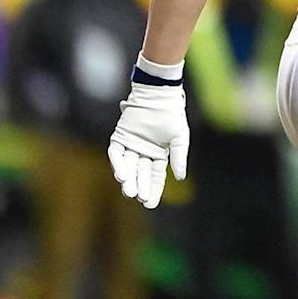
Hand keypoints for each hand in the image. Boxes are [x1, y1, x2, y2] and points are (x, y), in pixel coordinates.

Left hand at [108, 81, 189, 208]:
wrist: (159, 94)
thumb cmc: (172, 114)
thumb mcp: (180, 137)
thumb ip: (179, 157)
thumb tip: (180, 178)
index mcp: (158, 154)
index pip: (155, 176)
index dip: (153, 189)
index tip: (151, 204)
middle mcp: (143, 152)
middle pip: (140, 174)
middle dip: (140, 186)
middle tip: (139, 198)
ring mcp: (130, 145)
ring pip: (127, 167)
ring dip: (128, 179)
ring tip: (129, 191)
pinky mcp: (120, 137)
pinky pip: (116, 153)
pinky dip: (118, 164)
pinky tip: (121, 176)